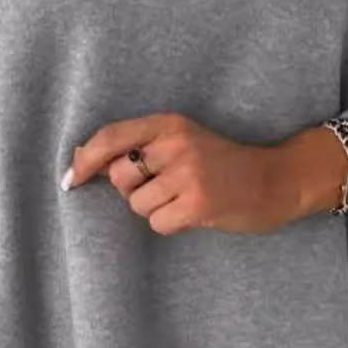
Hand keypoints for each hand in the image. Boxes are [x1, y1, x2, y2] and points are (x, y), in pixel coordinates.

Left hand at [65, 112, 303, 234]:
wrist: (276, 180)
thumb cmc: (223, 164)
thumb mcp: (184, 142)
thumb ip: (142, 148)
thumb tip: (86, 162)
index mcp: (170, 124)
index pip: (112, 137)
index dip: (85, 159)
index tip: (71, 179)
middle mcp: (177, 144)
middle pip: (120, 178)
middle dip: (133, 190)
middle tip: (166, 187)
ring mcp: (188, 173)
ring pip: (138, 205)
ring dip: (156, 209)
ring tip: (186, 198)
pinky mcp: (198, 203)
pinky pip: (158, 223)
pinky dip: (171, 224)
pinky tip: (195, 213)